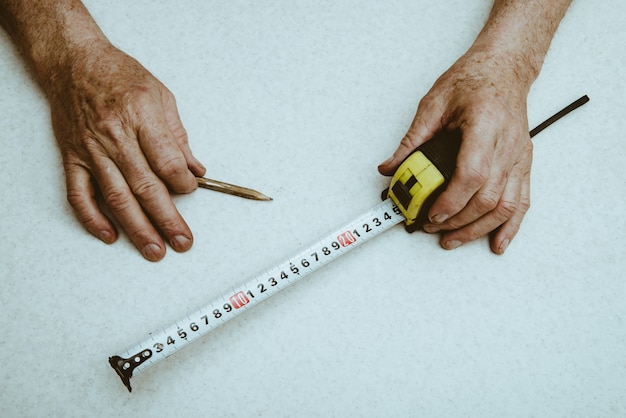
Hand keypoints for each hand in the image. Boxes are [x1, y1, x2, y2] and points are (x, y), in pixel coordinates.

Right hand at [47, 40, 205, 260]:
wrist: (74, 62)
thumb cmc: (119, 75)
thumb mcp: (161, 96)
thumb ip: (178, 136)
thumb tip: (195, 170)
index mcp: (141, 116)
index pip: (167, 162)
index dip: (183, 184)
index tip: (191, 191)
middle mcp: (115, 135)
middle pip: (145, 186)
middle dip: (167, 219)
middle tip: (182, 242)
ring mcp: (91, 149)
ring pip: (116, 197)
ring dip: (137, 228)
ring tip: (154, 249)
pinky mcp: (72, 158)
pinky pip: (80, 195)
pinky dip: (93, 219)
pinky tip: (110, 236)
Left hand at [378, 47, 532, 253]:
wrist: (504, 68)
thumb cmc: (473, 80)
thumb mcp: (433, 103)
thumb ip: (412, 140)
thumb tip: (390, 168)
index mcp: (485, 125)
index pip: (472, 174)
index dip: (452, 200)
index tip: (431, 214)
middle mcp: (507, 144)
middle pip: (488, 197)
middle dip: (458, 221)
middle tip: (431, 228)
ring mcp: (519, 156)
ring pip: (505, 205)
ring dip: (478, 229)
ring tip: (453, 239)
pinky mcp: (523, 163)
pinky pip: (521, 201)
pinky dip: (510, 226)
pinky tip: (497, 242)